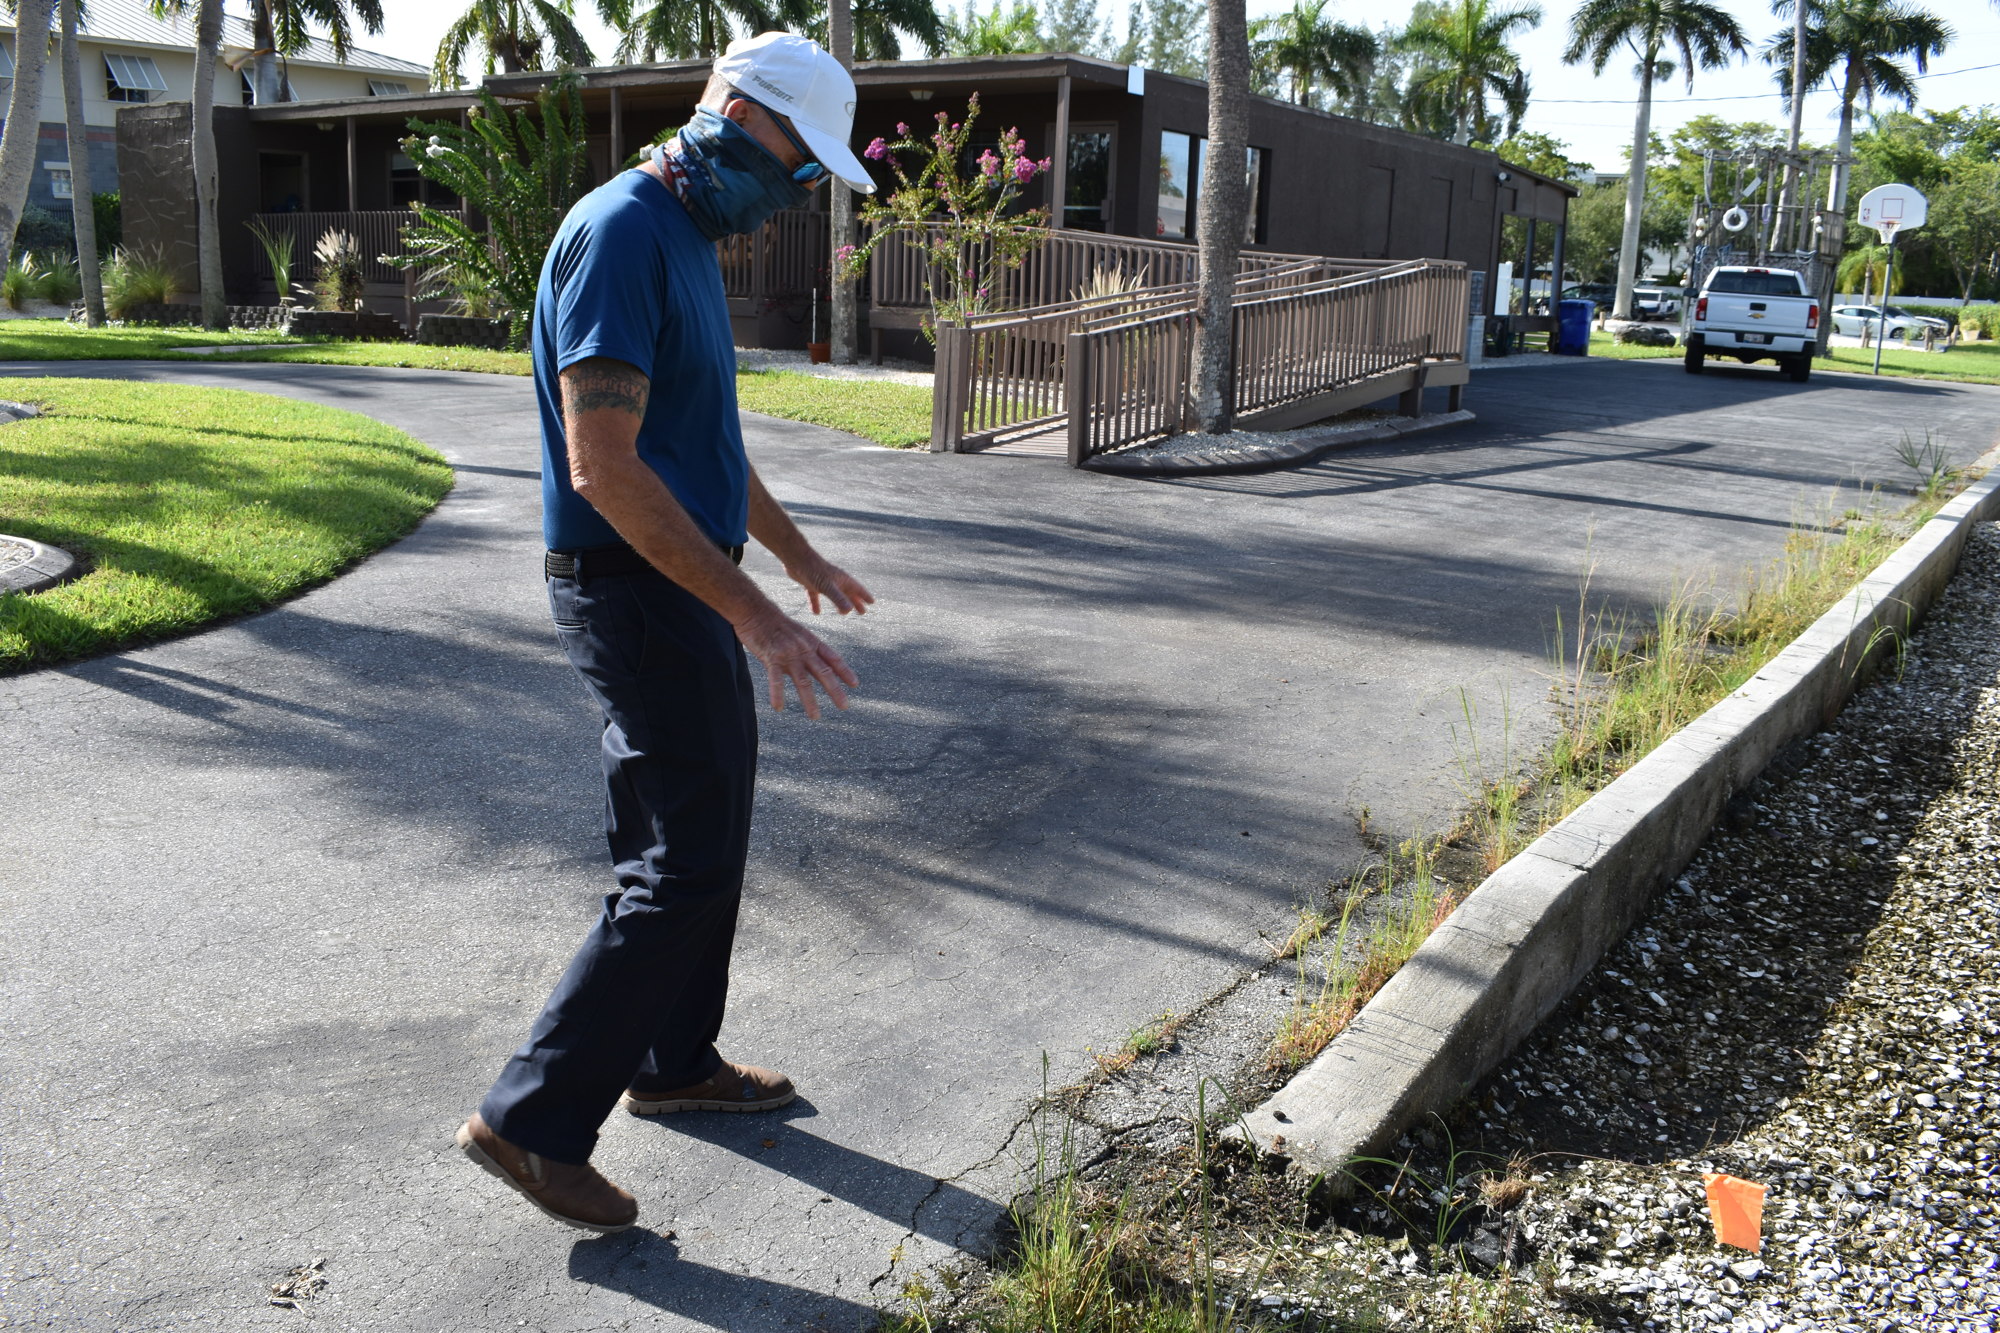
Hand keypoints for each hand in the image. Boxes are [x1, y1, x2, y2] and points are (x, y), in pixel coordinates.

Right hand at [735, 606, 858, 719]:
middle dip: (835, 690)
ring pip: (802, 681)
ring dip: (809, 700)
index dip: (844, 671)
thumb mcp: (800, 633)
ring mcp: (788, 654)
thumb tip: (821, 665)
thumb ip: (809, 650)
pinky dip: (777, 694)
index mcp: (812, 642)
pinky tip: (778, 707)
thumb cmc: (777, 624)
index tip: (854, 684)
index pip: (833, 658)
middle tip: (844, 706)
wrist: (756, 610)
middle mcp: (804, 649)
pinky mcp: (771, 658)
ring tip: (815, 716)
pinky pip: (776, 679)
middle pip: (823, 672)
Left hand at [785, 552, 874, 616]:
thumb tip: (849, 610)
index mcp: (842, 579)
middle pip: (848, 593)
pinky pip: (816, 596)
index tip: (872, 603)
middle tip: (862, 612)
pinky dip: (817, 604)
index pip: (857, 589)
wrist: (795, 557)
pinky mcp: (811, 583)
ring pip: (834, 595)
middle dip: (855, 602)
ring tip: (842, 613)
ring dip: (839, 604)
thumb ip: (838, 598)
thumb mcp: (826, 586)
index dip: (865, 596)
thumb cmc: (813, 569)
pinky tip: (816, 612)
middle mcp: (834, 580)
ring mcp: (822, 582)